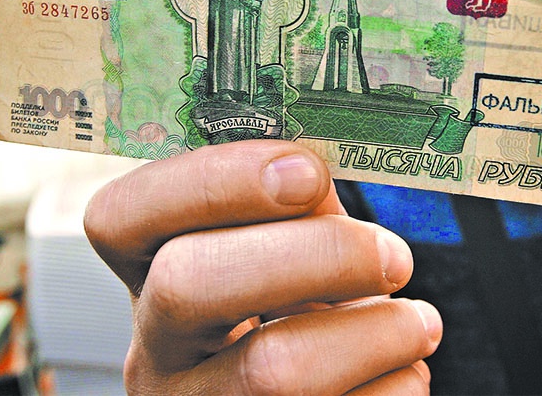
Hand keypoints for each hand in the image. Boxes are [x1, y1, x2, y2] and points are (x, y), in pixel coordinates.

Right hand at [84, 141, 441, 394]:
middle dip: (316, 255)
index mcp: (150, 274)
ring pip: (274, 369)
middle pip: (191, 284)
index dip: (214, 181)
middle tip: (394, 257)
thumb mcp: (282, 250)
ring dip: (376, 334)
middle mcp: (155, 351)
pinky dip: (393, 385)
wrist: (314, 394)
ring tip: (419, 323)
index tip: (308, 172)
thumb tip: (322, 168)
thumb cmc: (302, 309)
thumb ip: (293, 208)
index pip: (121, 215)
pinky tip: (401, 371)